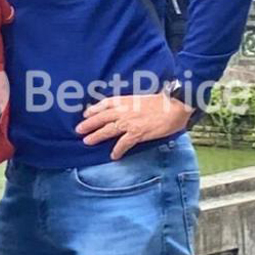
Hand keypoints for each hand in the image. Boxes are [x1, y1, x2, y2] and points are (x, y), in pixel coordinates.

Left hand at [78, 92, 193, 159]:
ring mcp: (129, 122)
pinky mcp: (137, 133)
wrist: (175, 105)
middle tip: (78, 130)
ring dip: (96, 136)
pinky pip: (123, 143)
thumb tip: (125, 110)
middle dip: (88, 124)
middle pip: (101, 118)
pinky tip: (113, 156)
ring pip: (108, 130)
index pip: (104, 103)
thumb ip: (130, 104)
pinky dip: (117, 150)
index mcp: (125, 100)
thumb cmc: (162, 102)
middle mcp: (124, 110)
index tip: (85, 114)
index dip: (93, 109)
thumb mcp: (141, 98)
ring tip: (87, 141)